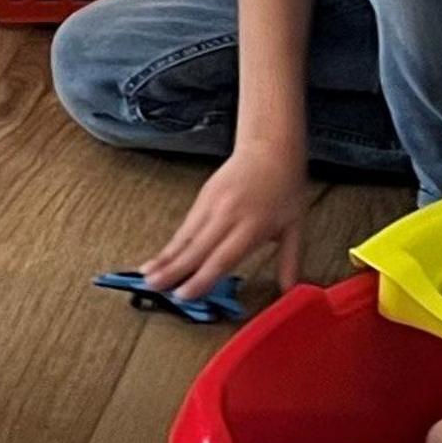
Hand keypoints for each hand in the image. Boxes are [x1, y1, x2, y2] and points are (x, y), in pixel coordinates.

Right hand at [143, 147, 315, 300]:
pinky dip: (171, 243)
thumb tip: (293, 292)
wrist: (270, 148)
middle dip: (172, 271)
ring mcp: (212, 204)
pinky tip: (160, 256)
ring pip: (185, 237)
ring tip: (146, 275)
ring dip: (165, 257)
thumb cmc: (285, 187)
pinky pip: (185, 225)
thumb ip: (290, 262)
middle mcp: (228, 216)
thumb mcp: (295, 228)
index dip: (200, 279)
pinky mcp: (203, 196)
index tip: (183, 295)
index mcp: (252, 227)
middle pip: (196, 249)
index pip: (221, 259)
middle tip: (153, 288)